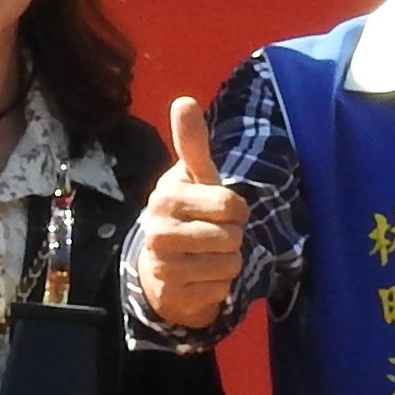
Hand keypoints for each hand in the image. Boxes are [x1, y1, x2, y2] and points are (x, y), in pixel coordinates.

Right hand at [131, 91, 246, 330]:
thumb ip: (191, 142)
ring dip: (228, 262)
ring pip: (229, 264)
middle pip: (232, 237)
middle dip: (232, 237)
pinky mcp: (174, 294)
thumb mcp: (192, 177)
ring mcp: (164, 265)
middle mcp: (158, 230)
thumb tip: (184, 100)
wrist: (161, 266)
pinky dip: (219, 285)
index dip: (236, 210)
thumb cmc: (186, 213)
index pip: (231, 205)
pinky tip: (200, 276)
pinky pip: (221, 289)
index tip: (219, 210)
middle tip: (212, 235)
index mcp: (166, 197)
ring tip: (207, 255)